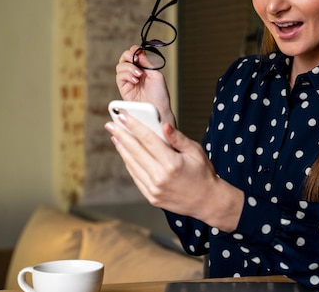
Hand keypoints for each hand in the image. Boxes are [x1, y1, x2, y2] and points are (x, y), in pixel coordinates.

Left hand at [105, 112, 243, 231]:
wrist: (208, 201)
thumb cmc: (204, 173)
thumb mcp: (195, 151)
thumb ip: (177, 138)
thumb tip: (164, 125)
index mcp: (172, 163)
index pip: (148, 140)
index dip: (134, 126)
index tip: (122, 116)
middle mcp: (160, 177)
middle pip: (135, 151)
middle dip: (121, 135)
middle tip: (110, 124)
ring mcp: (154, 189)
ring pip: (132, 164)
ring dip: (122, 149)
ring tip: (115, 137)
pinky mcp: (151, 197)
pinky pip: (136, 177)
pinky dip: (129, 164)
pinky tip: (126, 154)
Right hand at [116, 45, 174, 125]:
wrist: (157, 110)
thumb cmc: (160, 95)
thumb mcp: (156, 75)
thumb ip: (146, 63)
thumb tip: (138, 52)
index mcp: (144, 68)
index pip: (135, 54)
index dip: (135, 51)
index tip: (138, 51)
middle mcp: (135, 73)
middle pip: (125, 58)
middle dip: (128, 55)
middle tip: (135, 59)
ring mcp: (129, 80)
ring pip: (120, 66)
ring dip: (129, 67)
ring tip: (139, 75)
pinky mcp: (123, 88)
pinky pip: (119, 76)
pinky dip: (127, 75)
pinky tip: (135, 80)